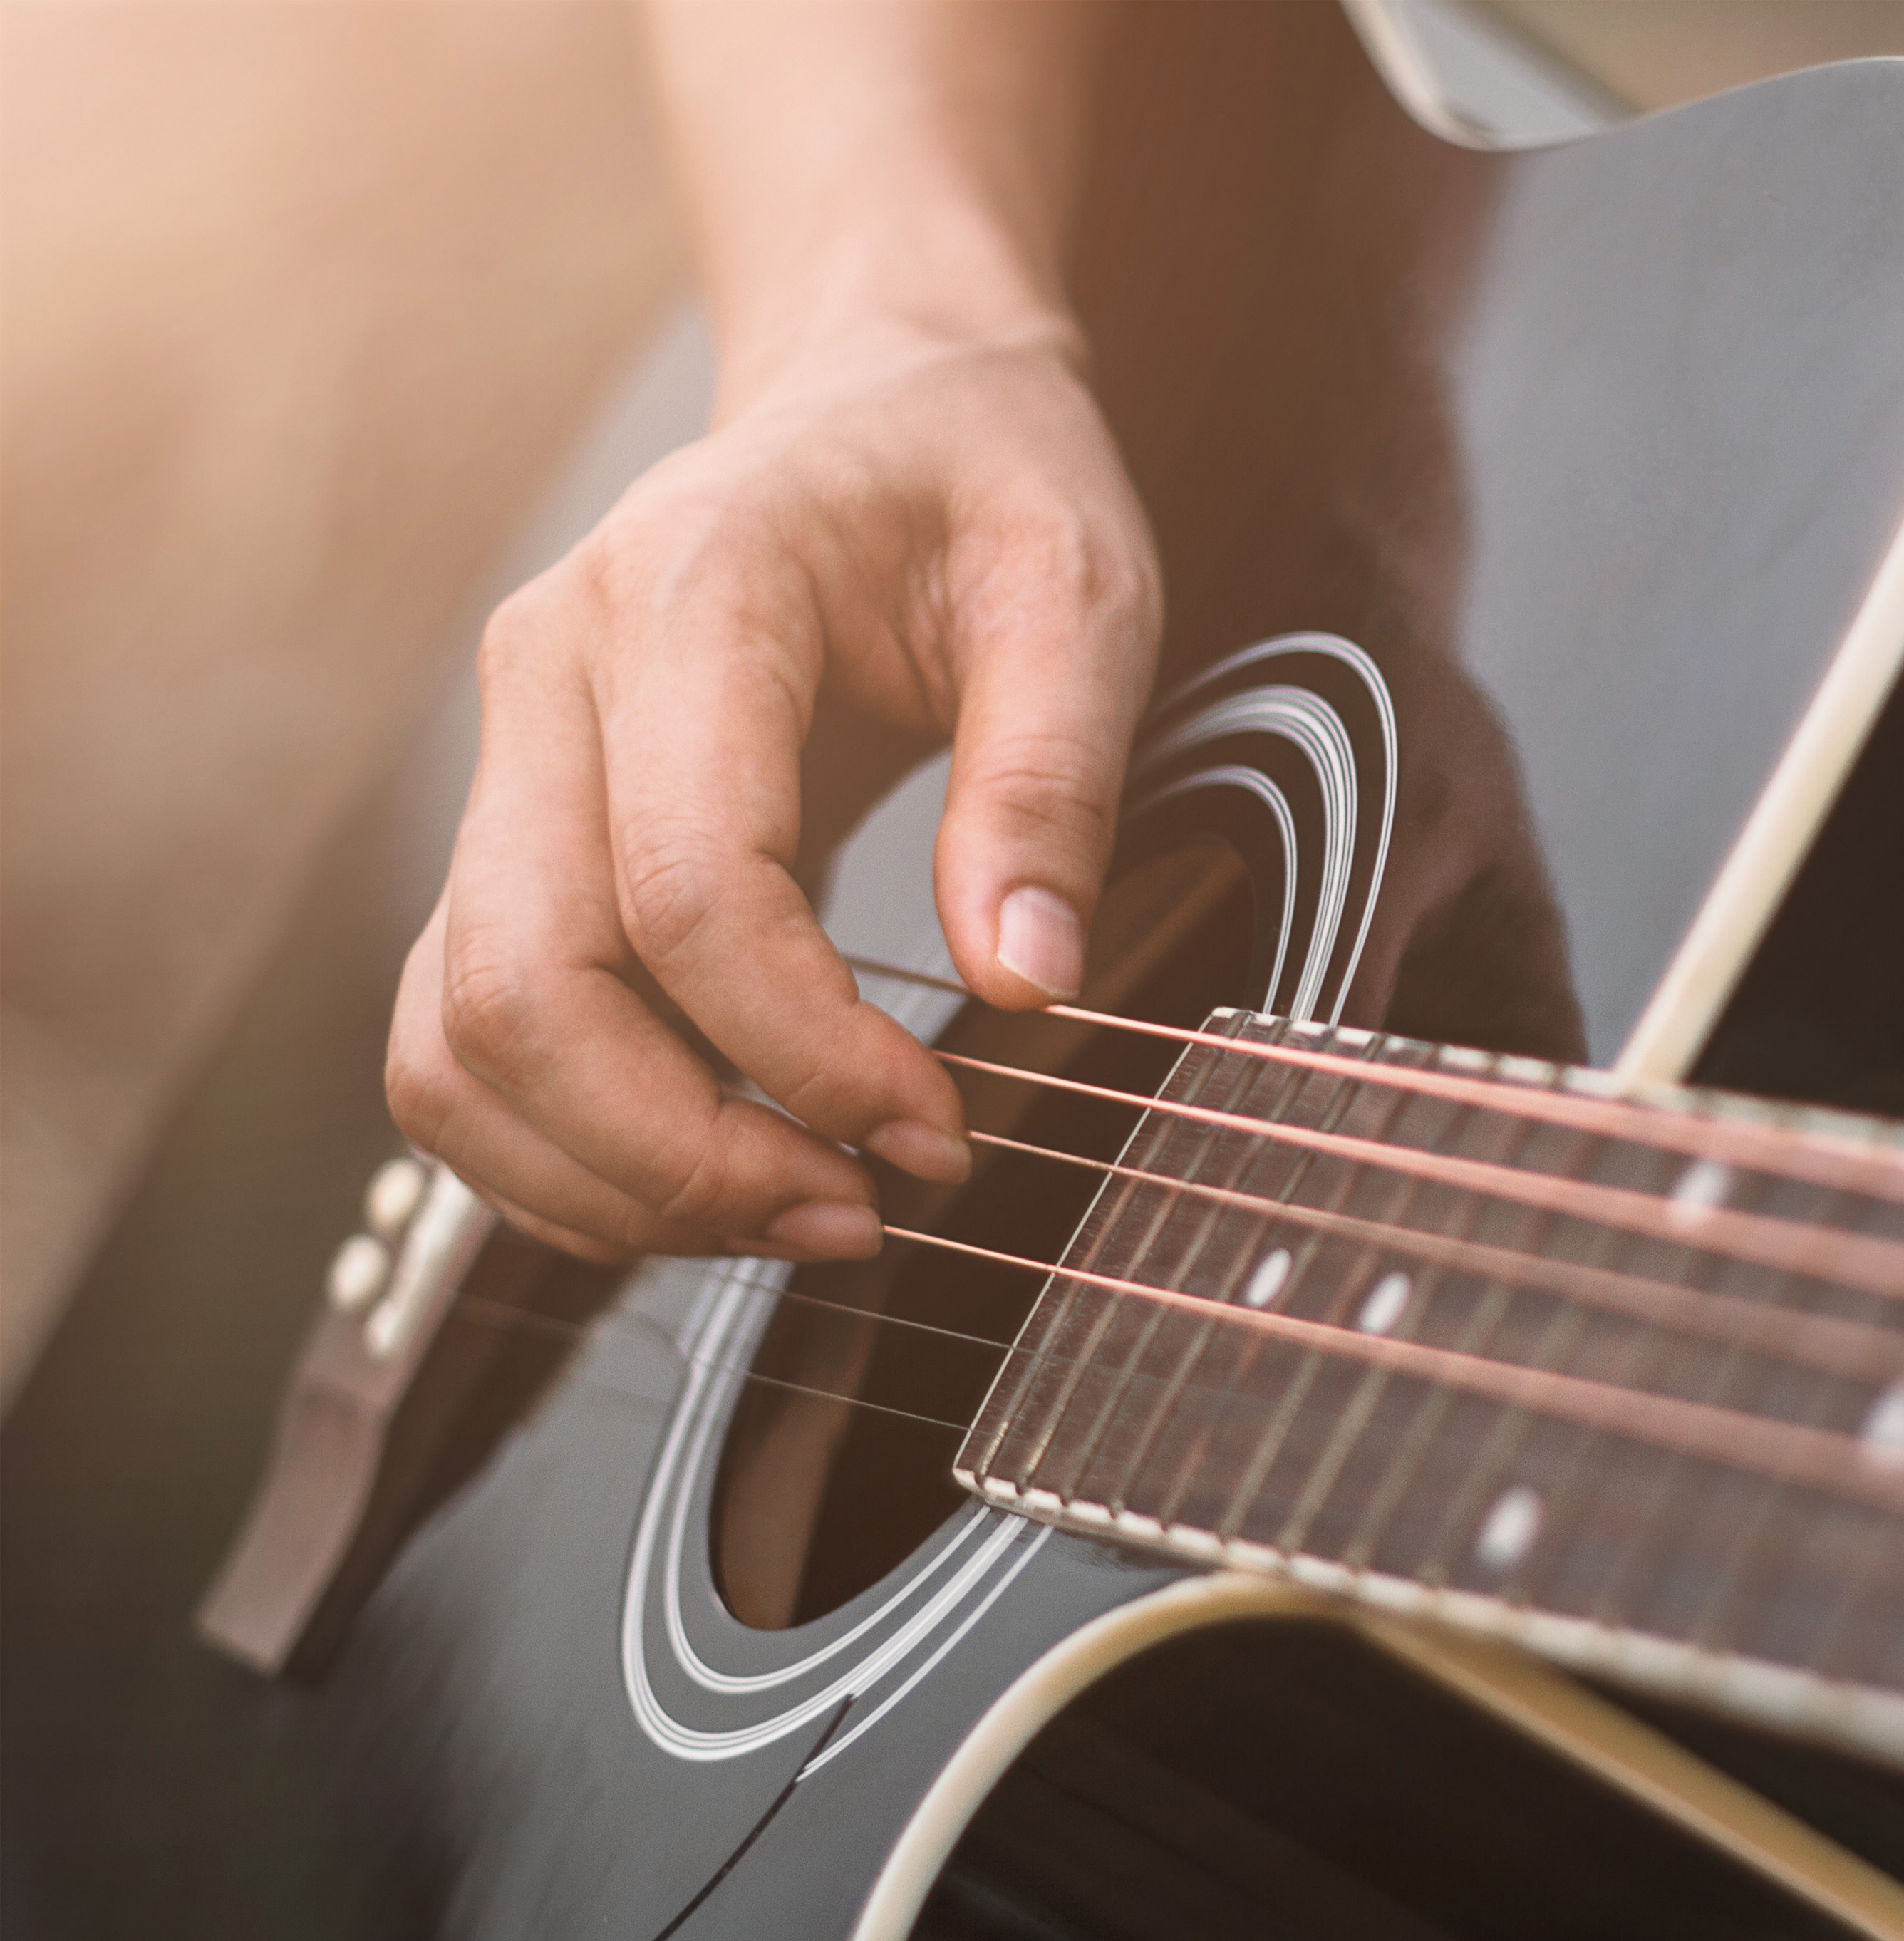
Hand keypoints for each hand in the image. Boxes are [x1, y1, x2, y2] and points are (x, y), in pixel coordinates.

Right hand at [385, 323, 1160, 1263]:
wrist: (879, 395)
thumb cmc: (981, 482)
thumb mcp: (1082, 591)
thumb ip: (1057, 781)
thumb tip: (1028, 979)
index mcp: (692, 594)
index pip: (685, 887)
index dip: (802, 1051)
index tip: (936, 1132)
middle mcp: (552, 677)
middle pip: (524, 989)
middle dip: (685, 1153)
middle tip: (862, 1216)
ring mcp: (508, 761)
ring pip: (455, 1036)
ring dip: (609, 1177)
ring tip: (798, 1217)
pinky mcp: (511, 838)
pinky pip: (464, 1036)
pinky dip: (564, 1151)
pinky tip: (713, 1179)